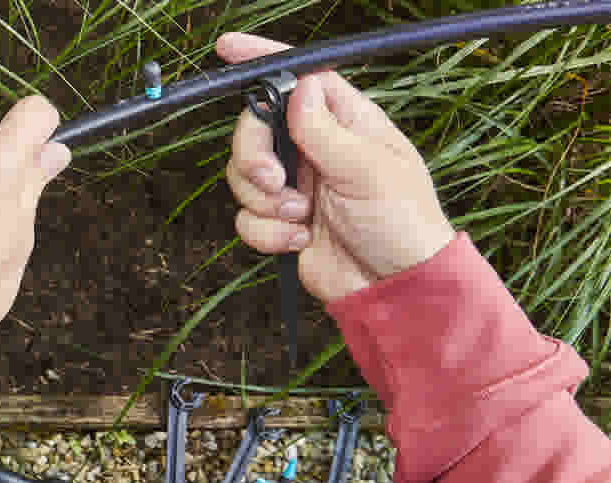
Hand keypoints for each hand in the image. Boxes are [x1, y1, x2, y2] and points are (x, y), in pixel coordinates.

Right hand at [218, 32, 455, 303]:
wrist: (393, 286)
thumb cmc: (402, 222)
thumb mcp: (368, 171)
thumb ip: (325, 131)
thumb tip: (297, 88)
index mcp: (347, 122)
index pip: (301, 76)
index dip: (264, 61)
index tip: (227, 49)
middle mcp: (316, 147)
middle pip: (256, 128)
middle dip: (254, 156)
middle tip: (273, 181)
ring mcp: (296, 184)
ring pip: (244, 175)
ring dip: (264, 202)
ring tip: (300, 218)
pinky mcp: (281, 221)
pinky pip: (246, 217)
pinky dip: (267, 233)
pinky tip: (300, 241)